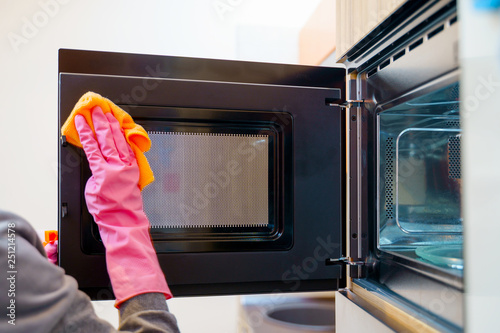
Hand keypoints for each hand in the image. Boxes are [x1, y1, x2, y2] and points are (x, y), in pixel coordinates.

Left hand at [75, 106, 171, 306]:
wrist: (125, 221)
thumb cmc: (126, 208)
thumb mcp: (130, 185)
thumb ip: (121, 171)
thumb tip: (111, 162)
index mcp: (133, 166)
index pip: (125, 142)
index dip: (119, 128)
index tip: (114, 116)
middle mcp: (125, 164)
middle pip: (116, 137)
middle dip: (107, 121)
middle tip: (101, 108)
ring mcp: (113, 167)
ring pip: (105, 140)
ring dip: (97, 124)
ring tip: (92, 112)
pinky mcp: (102, 172)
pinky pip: (93, 150)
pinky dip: (86, 137)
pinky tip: (81, 127)